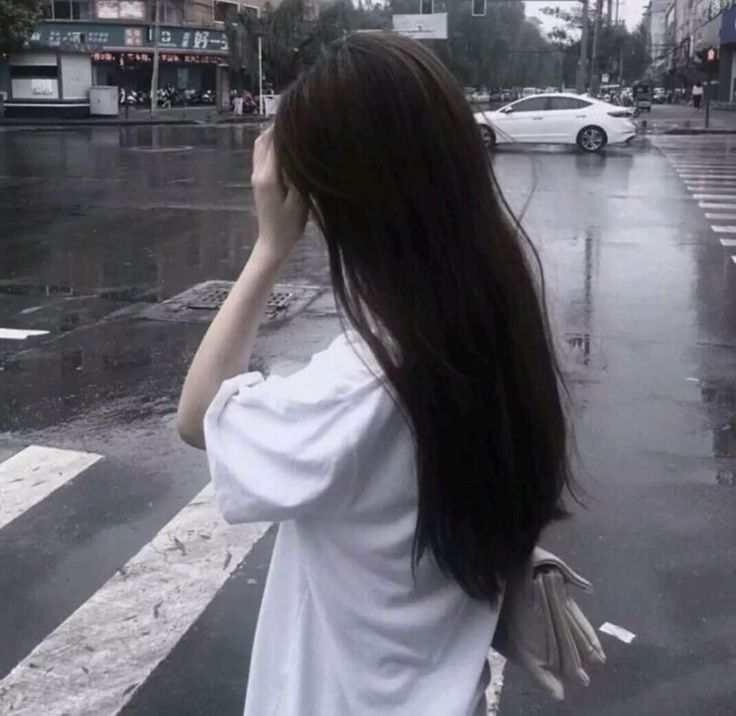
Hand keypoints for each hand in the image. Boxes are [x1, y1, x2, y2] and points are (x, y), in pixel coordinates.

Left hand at [251, 126, 307, 261]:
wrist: (273, 244)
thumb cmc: (289, 227)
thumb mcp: (300, 202)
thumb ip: (298, 175)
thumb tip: (301, 151)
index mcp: (268, 176)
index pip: (275, 142)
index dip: (287, 128)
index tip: (302, 116)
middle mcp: (258, 172)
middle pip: (264, 140)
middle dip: (278, 127)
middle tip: (297, 117)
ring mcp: (256, 177)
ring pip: (261, 146)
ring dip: (273, 135)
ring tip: (292, 128)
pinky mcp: (259, 181)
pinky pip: (262, 156)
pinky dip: (272, 146)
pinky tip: (287, 146)